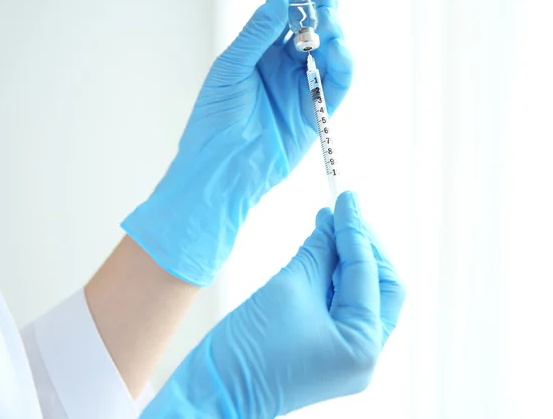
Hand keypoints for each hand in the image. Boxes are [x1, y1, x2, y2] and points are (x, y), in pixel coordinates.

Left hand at [121, 0, 352, 285]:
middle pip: (309, 30)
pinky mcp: (315, 113)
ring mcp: (299, 90)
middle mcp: (280, 69)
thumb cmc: (213, 120)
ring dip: (334, 32)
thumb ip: (257, 35)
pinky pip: (337, 83)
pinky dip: (342, 63)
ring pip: (327, 53)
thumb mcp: (231, 69)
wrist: (220, 168)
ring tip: (331, 18)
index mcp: (256, 56)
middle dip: (320, 9)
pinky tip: (337, 46)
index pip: (281, 16)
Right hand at [141, 192, 404, 417]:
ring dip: (345, 257)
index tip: (346, 198)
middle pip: (378, 285)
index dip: (355, 230)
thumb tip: (332, 221)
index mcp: (363, 346)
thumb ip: (318, 251)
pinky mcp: (327, 350)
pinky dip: (331, 275)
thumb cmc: (248, 350)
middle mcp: (363, 355)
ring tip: (327, 223)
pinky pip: (340, 304)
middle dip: (361, 245)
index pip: (368, 273)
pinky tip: (319, 249)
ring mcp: (346, 355)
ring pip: (360, 293)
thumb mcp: (289, 288)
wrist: (213, 392)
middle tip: (343, 211)